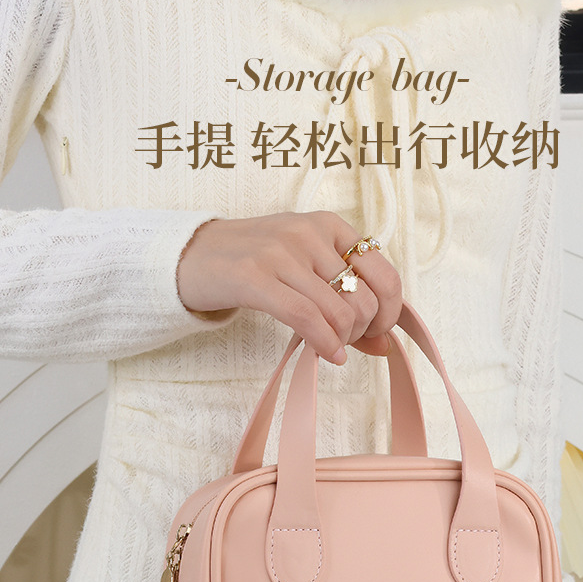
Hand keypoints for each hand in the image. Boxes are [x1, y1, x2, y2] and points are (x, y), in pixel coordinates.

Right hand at [176, 211, 401, 364]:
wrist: (192, 256)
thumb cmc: (255, 266)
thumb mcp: (305, 270)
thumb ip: (344, 298)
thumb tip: (384, 345)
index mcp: (329, 225)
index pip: (385, 274)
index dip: (390, 313)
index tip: (376, 332)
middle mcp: (310, 233)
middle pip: (364, 300)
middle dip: (361, 332)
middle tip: (343, 341)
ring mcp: (282, 253)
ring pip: (340, 312)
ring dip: (341, 342)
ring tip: (329, 347)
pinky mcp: (256, 277)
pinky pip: (307, 319)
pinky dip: (325, 345)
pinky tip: (327, 356)